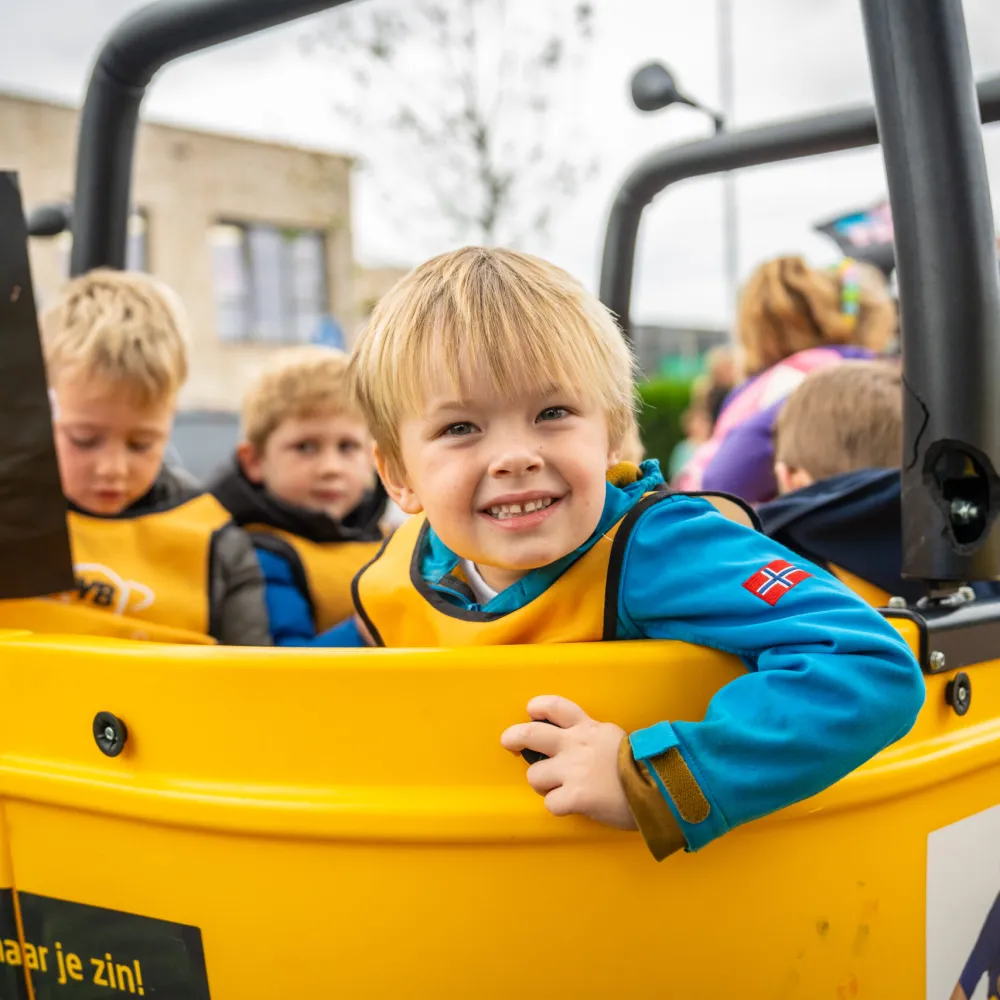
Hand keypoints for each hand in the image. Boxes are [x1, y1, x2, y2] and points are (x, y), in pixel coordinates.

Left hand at [500, 695, 636, 830]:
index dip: (538, 707)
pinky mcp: (576, 796)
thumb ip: (592, 736)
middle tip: (510, 744)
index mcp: (587, 728)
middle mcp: (575, 745)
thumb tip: (575, 740)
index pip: (555, 707)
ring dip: (544, 786)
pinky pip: (551, 804)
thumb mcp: (615, 738)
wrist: (661, 787)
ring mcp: (573, 770)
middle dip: (514, 738)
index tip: (531, 713)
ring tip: (560, 790)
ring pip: (535, 776)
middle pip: (531, 733)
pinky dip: (559, 808)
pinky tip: (573, 807)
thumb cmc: (643, 765)